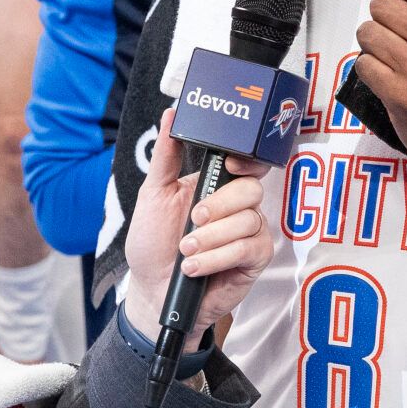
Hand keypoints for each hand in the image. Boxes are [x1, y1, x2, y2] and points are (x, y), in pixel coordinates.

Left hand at [123, 109, 274, 351]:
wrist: (153, 292)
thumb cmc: (153, 243)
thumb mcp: (153, 194)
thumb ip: (166, 156)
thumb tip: (171, 115)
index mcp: (215, 185)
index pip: (246, 162)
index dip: (247, 160)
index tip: (230, 164)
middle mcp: (235, 207)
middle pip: (251, 190)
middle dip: (221, 205)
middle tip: (195, 219)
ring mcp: (247, 233)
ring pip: (248, 221)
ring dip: (211, 238)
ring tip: (185, 251)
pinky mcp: (253, 261)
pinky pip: (248, 249)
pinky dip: (217, 258)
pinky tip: (195, 267)